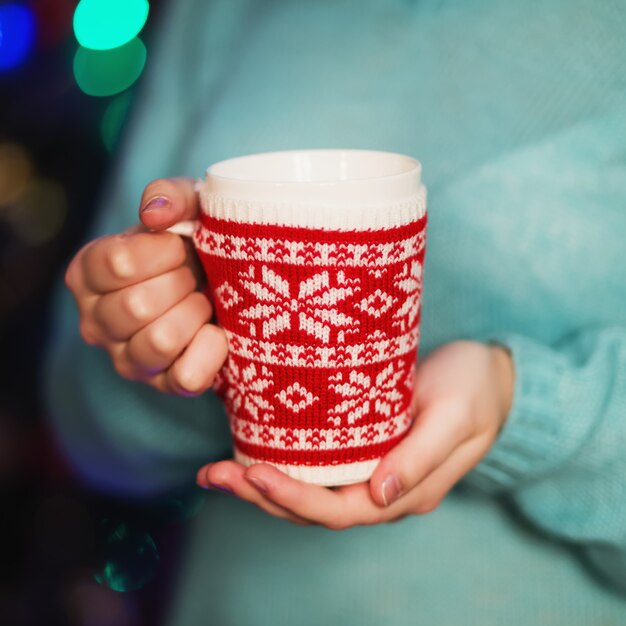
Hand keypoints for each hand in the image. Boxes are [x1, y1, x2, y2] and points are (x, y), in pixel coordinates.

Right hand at [65, 177, 227, 394]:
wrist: (224, 280)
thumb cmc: (195, 241)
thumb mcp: (188, 205)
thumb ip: (170, 196)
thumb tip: (155, 214)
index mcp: (88, 273)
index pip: (118, 264)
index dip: (164, 252)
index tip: (181, 246)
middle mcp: (95, 321)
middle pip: (137, 306)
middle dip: (182, 283)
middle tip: (194, 275)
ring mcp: (126, 358)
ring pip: (160, 342)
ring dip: (195, 314)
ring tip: (203, 301)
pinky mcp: (162, 384)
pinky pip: (185, 377)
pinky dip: (210, 351)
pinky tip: (216, 331)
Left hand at [196, 341, 513, 526]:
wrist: (492, 375)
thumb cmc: (476, 390)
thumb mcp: (455, 417)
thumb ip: (420, 458)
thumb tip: (377, 494)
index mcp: (407, 491)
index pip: (341, 511)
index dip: (294, 499)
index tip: (253, 474)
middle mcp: (383, 489)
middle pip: (314, 509)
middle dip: (262, 496)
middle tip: (213, 475)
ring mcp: (371, 470)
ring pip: (309, 491)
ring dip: (262, 485)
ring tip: (217, 470)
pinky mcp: (362, 446)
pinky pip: (316, 466)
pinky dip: (280, 463)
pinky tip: (251, 450)